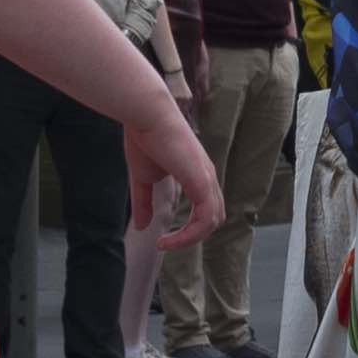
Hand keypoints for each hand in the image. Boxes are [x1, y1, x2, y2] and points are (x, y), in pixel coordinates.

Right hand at [127, 92, 225, 243]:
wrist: (146, 113)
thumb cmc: (144, 137)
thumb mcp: (143, 177)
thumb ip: (144, 202)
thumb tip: (143, 227)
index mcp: (198, 174)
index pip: (206, 209)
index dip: (189, 228)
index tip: (163, 238)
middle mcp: (208, 177)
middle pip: (214, 218)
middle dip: (191, 236)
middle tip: (166, 243)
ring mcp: (207, 178)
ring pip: (212, 222)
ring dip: (188, 239)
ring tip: (164, 244)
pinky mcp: (201, 180)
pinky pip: (205, 218)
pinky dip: (189, 235)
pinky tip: (165, 238)